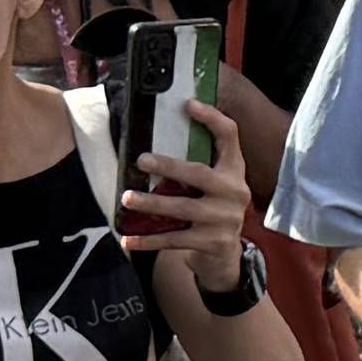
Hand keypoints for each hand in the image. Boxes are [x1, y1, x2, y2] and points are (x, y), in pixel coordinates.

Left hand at [124, 103, 257, 302]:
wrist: (226, 256)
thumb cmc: (211, 209)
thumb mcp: (215, 184)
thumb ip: (198, 164)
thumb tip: (157, 139)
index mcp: (235, 170)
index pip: (229, 135)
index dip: (211, 118)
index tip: (188, 105)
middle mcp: (234, 192)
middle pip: (199, 174)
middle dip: (168, 167)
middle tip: (140, 160)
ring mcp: (225, 219)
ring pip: (183, 209)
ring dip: (152, 203)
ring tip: (127, 198)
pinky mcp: (212, 243)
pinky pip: (174, 239)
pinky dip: (148, 240)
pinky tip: (127, 239)